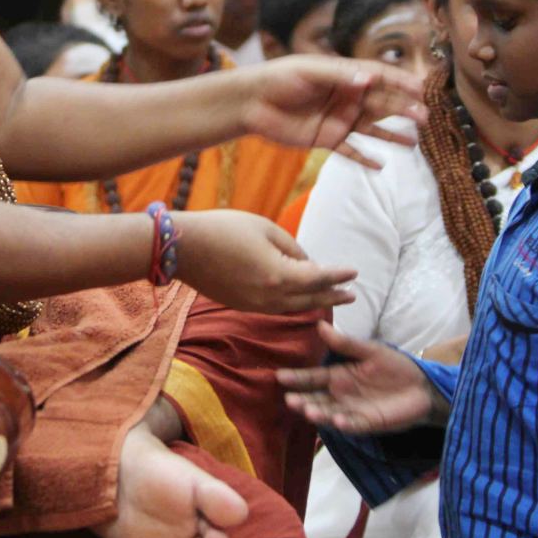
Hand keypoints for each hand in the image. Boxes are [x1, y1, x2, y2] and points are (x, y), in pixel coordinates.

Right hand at [175, 210, 357, 315]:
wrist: (184, 248)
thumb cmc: (224, 229)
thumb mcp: (265, 228)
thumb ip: (291, 247)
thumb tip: (306, 262)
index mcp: (279, 275)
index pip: (319, 278)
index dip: (339, 275)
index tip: (354, 272)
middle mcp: (269, 296)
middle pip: (310, 299)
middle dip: (333, 296)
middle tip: (351, 295)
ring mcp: (254, 304)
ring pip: (293, 307)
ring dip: (314, 303)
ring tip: (329, 300)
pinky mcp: (241, 305)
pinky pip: (275, 308)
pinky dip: (292, 305)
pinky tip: (297, 300)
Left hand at [239, 59, 427, 168]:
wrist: (251, 103)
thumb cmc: (279, 78)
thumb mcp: (309, 72)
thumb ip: (339, 76)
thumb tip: (368, 79)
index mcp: (345, 76)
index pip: (380, 77)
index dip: (402, 81)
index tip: (423, 87)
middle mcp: (347, 98)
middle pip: (382, 104)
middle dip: (404, 109)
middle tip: (425, 117)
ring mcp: (339, 120)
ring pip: (372, 129)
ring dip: (392, 135)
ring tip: (414, 143)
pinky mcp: (327, 139)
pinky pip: (350, 151)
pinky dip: (365, 159)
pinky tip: (381, 166)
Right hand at [277, 320, 443, 434]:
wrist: (422, 387)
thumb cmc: (395, 366)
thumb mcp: (371, 351)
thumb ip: (346, 343)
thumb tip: (320, 325)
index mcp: (339, 376)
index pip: (313, 378)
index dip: (297, 377)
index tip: (279, 376)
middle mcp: (341, 395)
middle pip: (316, 399)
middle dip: (302, 400)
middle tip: (290, 399)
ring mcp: (352, 411)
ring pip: (329, 414)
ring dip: (319, 413)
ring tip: (308, 410)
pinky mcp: (368, 423)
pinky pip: (353, 425)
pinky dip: (345, 423)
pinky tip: (338, 420)